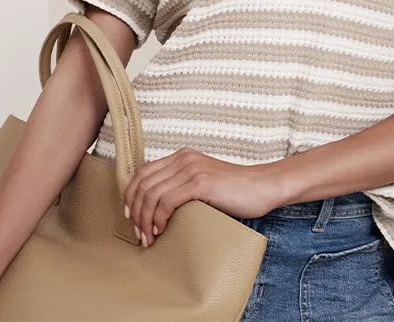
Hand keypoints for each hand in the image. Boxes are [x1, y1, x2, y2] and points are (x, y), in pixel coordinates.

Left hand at [123, 148, 278, 247]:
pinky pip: (167, 201)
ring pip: (152, 194)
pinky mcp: (201, 184)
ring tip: (149, 238)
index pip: (143, 172)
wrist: (262, 186)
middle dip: (136, 212)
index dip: (131, 195)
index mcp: (182, 156)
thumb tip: (157, 209)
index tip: (131, 217)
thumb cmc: (235, 191)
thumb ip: (182, 186)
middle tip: (139, 234)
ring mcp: (192, 170)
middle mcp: (184, 159)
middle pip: (143, 184)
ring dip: (145, 220)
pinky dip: (159, 218)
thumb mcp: (203, 182)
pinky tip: (162, 230)